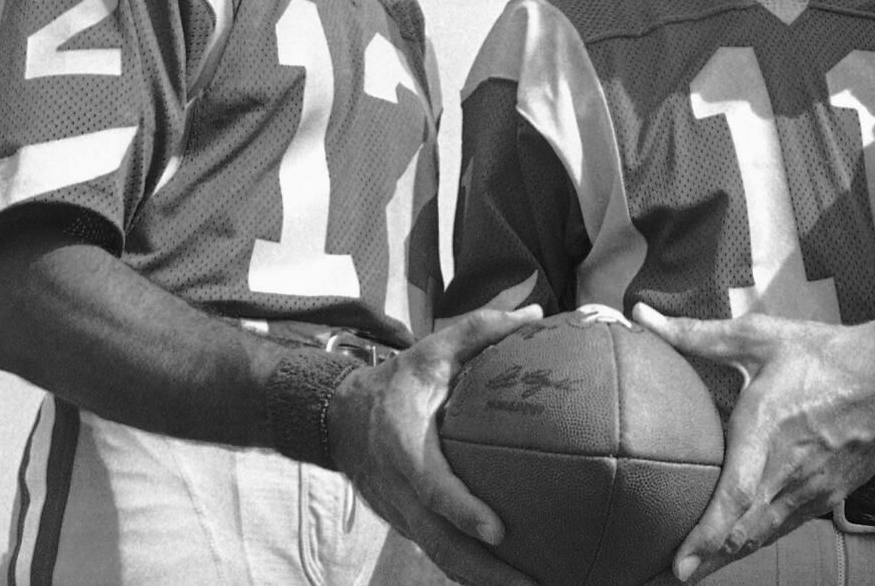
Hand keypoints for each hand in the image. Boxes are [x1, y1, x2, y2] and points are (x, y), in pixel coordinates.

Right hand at [330, 307, 539, 585]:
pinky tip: (510, 580)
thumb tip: (534, 315)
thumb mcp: (430, 349)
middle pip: (441, 543)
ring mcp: (403, 514)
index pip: (432, 486)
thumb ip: (480, 330)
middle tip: (531, 584)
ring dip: (483, 580)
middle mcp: (400, 489)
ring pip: (443, 558)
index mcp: (403, 445)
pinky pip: (442, 555)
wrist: (340, 418)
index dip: (462, 510)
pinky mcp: (409, 525)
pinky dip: (472, 573)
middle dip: (484, 571)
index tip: (497, 530)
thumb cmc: (396, 382)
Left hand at [633, 305, 874, 582]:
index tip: (678, 564)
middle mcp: (790, 469)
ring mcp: (813, 489)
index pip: (733, 497)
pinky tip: (738, 546)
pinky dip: (757, 541)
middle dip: (705, 560)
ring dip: (727, 557)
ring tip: (694, 570)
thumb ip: (697, 334)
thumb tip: (643, 318)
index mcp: (767, 429)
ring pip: (763, 537)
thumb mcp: (759, 337)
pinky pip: (786, 527)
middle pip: (742, 534)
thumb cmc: (825, 355)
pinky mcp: (829, 496)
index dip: (704, 537)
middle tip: (667, 572)